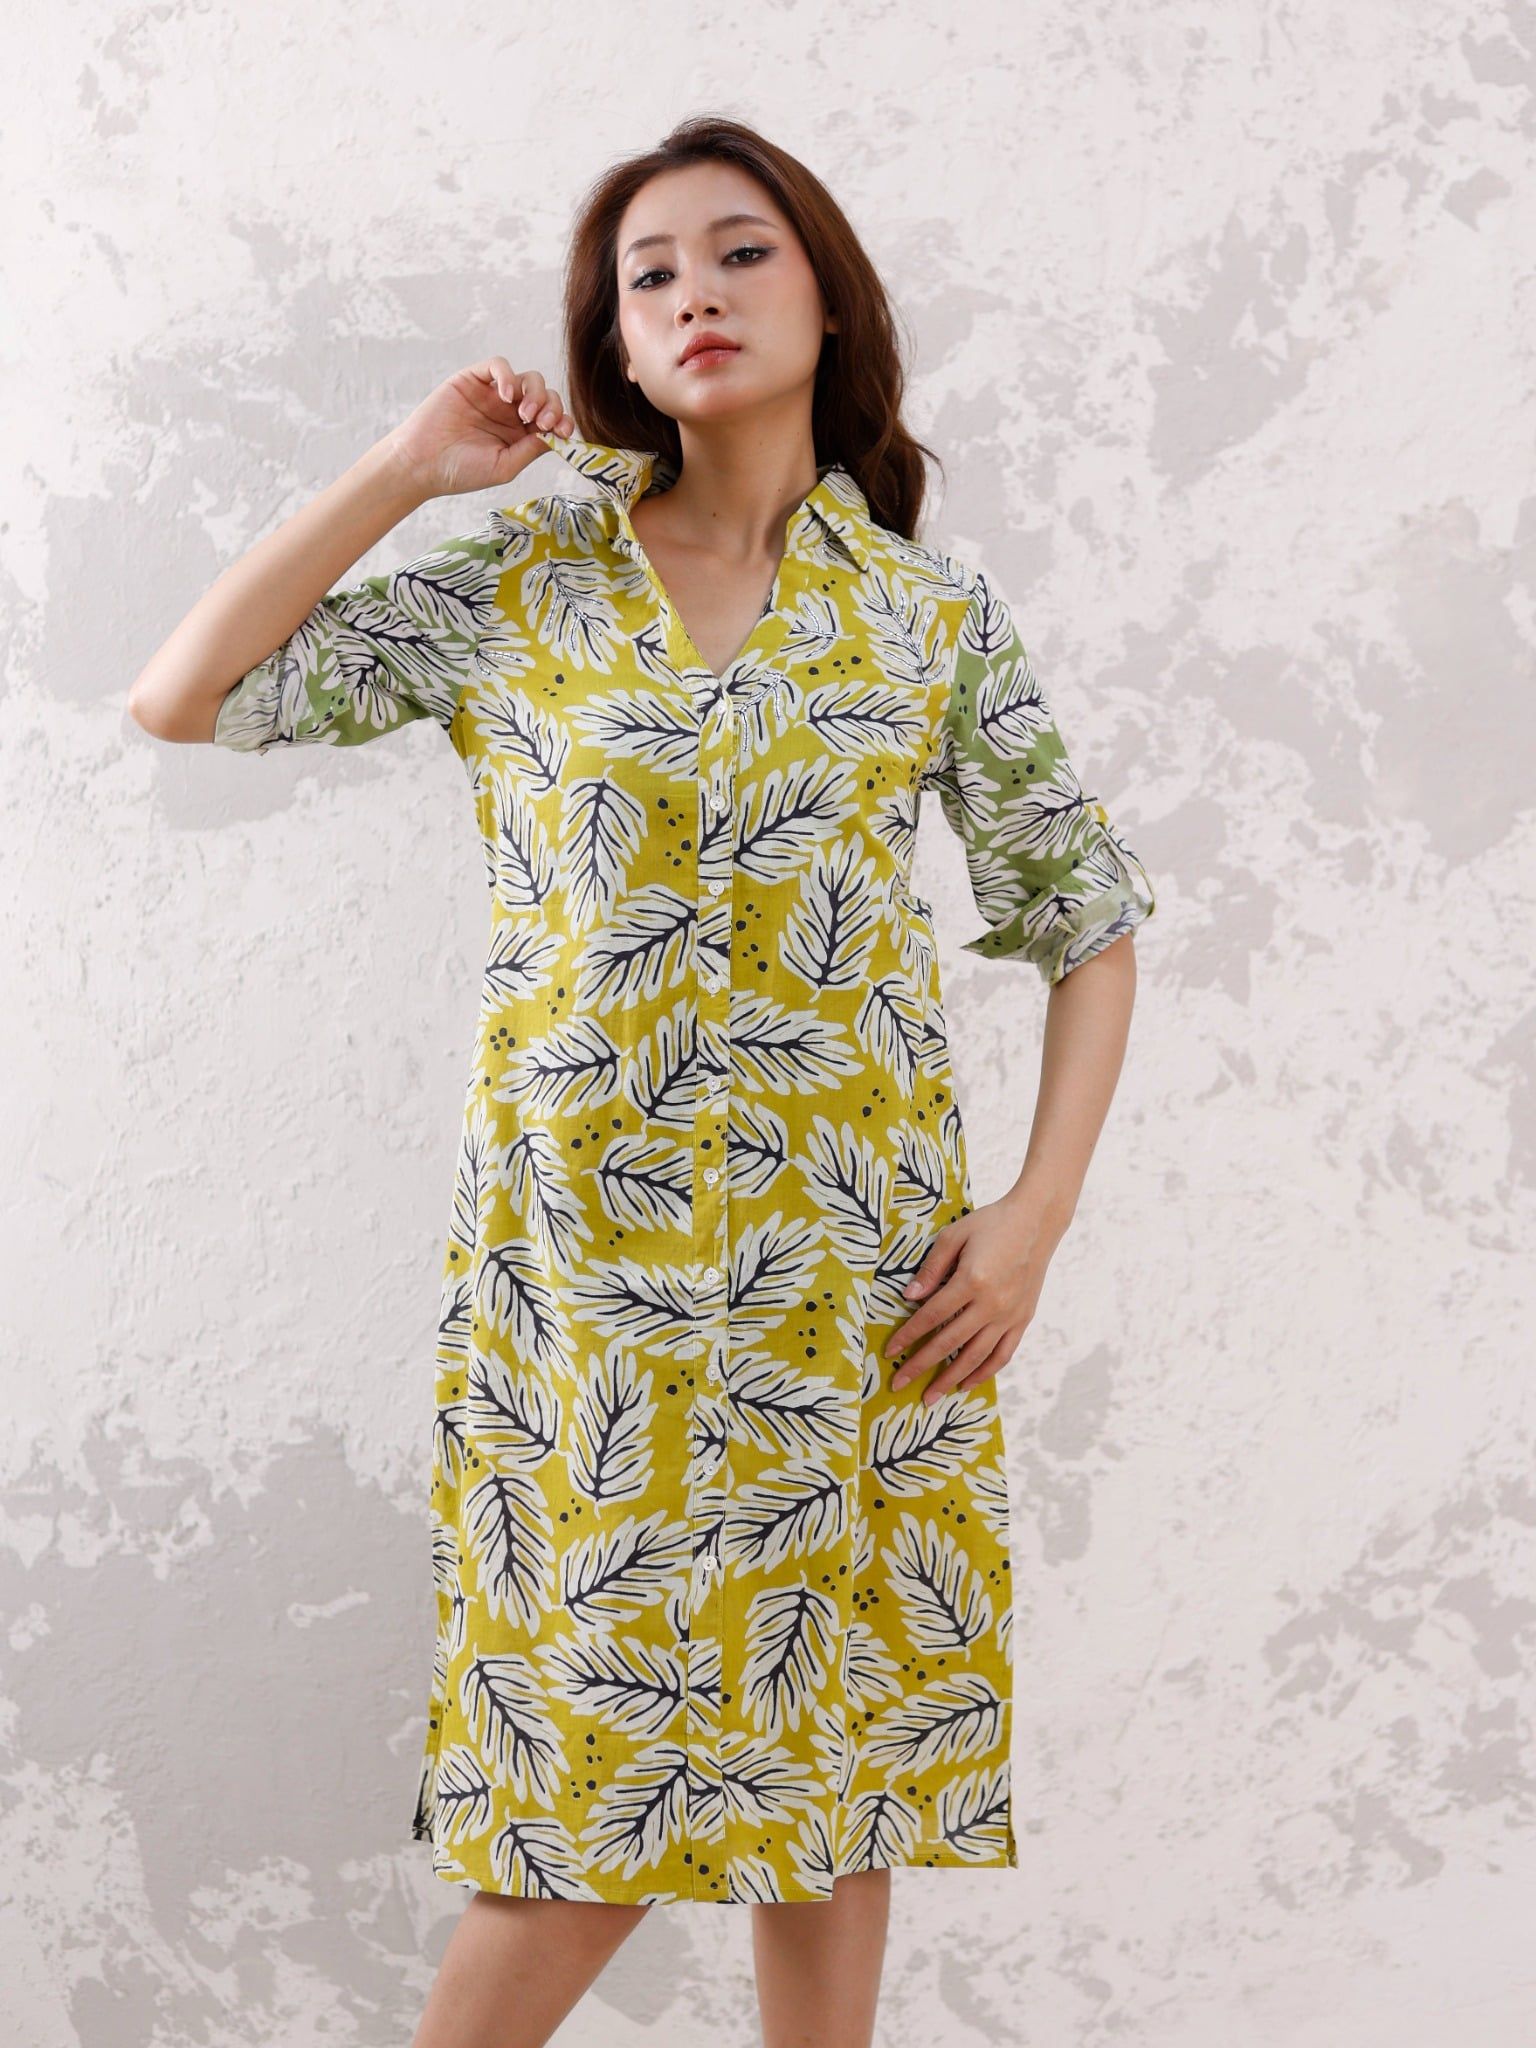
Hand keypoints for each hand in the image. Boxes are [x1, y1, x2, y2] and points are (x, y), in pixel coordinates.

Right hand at [382, 358, 576, 498]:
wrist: (423, 463)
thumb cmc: (461, 471)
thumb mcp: (505, 466)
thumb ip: (532, 449)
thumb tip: (559, 434)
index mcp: (520, 435)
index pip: (552, 420)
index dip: (563, 421)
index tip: (563, 430)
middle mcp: (510, 413)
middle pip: (545, 396)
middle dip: (551, 406)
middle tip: (540, 422)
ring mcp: (492, 395)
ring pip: (528, 379)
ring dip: (534, 392)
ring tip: (523, 412)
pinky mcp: (473, 380)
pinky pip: (498, 365)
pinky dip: (508, 375)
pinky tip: (506, 395)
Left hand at [882, 1184, 1070, 1403]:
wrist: (1036, 1222)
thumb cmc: (991, 1224)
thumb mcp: (954, 1236)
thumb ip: (931, 1268)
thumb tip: (910, 1296)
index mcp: (972, 1281)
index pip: (931, 1317)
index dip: (908, 1336)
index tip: (889, 1351)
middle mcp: (992, 1304)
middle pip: (949, 1343)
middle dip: (921, 1366)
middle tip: (899, 1384)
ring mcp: (1010, 1315)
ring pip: (976, 1356)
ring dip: (951, 1379)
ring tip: (931, 1397)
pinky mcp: (1023, 1319)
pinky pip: (1002, 1354)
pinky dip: (984, 1372)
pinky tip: (966, 1383)